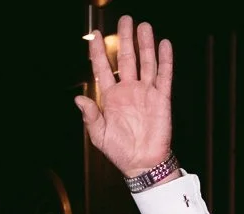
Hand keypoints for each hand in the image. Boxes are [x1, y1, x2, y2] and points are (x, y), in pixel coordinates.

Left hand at [76, 16, 176, 178]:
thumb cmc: (120, 151)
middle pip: (126, 59)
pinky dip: (165, 60)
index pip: (103, 69)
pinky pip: (164, 76)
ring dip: (145, 44)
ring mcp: (146, 92)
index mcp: (111, 98)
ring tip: (143, 26)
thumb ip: (90, 115)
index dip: (99, 52)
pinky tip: (164, 44)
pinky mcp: (161, 98)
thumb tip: (79, 99)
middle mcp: (128, 91)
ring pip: (146, 62)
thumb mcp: (98, 135)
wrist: (142, 163)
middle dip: (125, 39)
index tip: (96, 35)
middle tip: (124, 20)